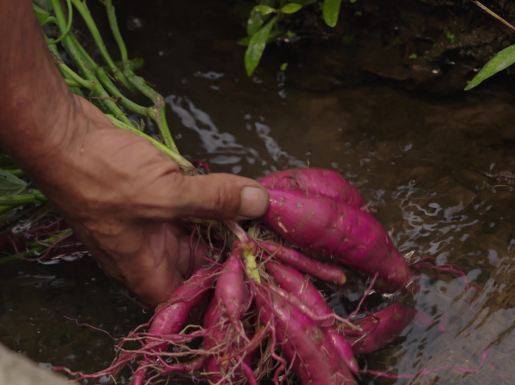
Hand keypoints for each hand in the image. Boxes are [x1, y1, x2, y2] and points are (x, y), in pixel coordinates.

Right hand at [38, 96, 268, 304]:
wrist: (62, 134)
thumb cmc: (102, 175)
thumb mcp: (166, 191)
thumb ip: (215, 199)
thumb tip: (260, 203)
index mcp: (143, 268)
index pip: (183, 299)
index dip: (215, 293)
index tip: (253, 275)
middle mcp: (147, 251)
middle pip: (196, 264)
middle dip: (230, 253)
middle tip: (268, 240)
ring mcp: (149, 223)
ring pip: (196, 232)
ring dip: (224, 223)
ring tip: (261, 217)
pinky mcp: (153, 197)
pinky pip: (189, 207)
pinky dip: (210, 201)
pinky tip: (235, 193)